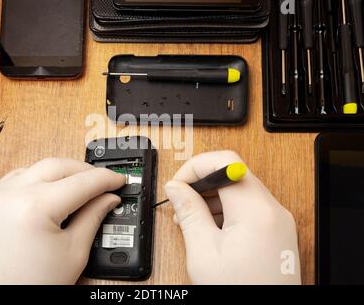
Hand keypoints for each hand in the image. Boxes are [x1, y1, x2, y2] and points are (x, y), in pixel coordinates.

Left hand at [0, 158, 124, 284]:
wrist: (1, 302)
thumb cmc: (32, 285)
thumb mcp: (74, 251)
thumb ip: (94, 216)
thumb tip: (108, 197)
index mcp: (33, 209)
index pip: (80, 182)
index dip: (105, 179)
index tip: (118, 180)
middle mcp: (8, 197)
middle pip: (56, 166)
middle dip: (83, 171)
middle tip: (102, 182)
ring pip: (34, 168)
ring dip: (59, 173)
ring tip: (77, 187)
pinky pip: (14, 180)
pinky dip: (35, 180)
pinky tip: (49, 190)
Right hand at [164, 151, 300, 284]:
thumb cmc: (240, 292)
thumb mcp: (204, 252)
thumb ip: (189, 213)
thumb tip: (176, 188)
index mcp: (256, 211)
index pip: (225, 162)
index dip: (196, 167)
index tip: (178, 183)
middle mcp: (273, 210)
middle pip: (233, 173)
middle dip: (201, 183)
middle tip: (181, 202)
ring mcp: (278, 220)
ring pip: (239, 189)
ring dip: (212, 197)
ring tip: (193, 220)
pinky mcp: (276, 230)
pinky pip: (248, 206)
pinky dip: (226, 210)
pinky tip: (211, 229)